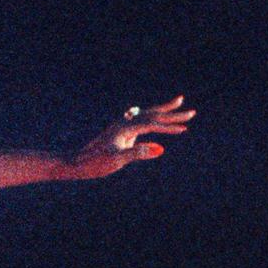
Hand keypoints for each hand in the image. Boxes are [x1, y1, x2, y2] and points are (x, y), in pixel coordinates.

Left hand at [67, 95, 195, 178]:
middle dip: (172, 114)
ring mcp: (122, 127)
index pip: (152, 123)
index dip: (169, 126)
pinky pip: (142, 123)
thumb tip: (159, 149)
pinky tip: (158, 122)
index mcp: (124, 128)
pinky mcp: (121, 133)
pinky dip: (154, 121)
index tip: (185, 129)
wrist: (76, 163)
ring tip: (178, 104)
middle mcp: (124, 123)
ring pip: (147, 116)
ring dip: (163, 112)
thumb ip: (137, 153)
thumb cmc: (95, 163)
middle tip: (191, 111)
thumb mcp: (117, 160)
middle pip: (152, 115)